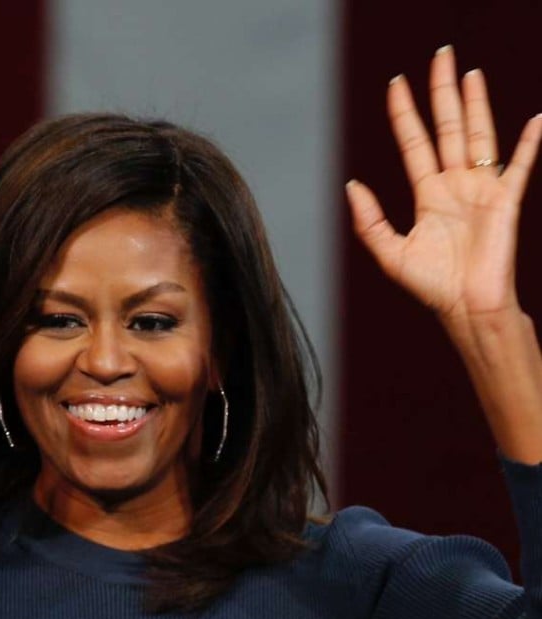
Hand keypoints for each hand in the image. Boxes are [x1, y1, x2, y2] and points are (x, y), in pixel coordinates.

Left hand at [346, 46, 541, 329]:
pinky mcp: (505, 201)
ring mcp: (481, 189)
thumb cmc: (431, 285)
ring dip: (476, 104)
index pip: (414, 141)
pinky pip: (519, 165)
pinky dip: (529, 143)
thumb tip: (351, 184)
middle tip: (441, 56)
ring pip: (479, 135)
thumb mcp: (389, 252)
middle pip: (448, 127)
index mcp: (427, 194)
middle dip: (442, 93)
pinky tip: (536, 119)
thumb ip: (369, 220)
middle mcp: (454, 185)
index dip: (404, 113)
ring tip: (470, 73)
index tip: (396, 83)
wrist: (465, 307)